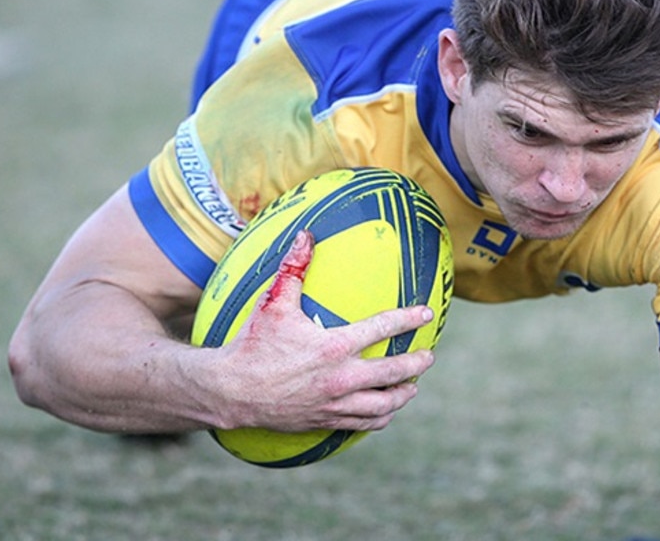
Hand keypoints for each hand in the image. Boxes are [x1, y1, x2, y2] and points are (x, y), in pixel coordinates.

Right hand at [208, 230, 436, 432]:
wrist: (230, 391)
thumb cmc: (252, 344)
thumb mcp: (272, 302)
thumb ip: (294, 268)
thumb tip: (306, 234)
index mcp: (333, 345)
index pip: (382, 328)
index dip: (408, 319)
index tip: (426, 315)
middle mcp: (340, 377)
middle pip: (393, 372)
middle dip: (416, 364)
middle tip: (428, 356)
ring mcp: (334, 403)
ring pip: (383, 405)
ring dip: (402, 394)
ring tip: (412, 387)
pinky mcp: (325, 420)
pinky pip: (363, 424)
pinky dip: (380, 419)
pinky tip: (385, 413)